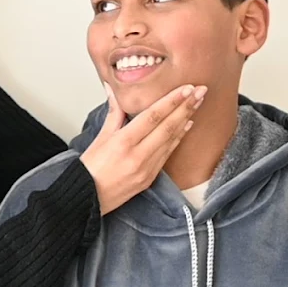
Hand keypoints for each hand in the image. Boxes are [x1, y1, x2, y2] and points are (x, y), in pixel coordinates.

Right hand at [80, 83, 204, 213]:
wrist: (87, 198)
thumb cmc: (89, 169)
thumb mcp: (100, 137)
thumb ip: (113, 113)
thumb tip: (113, 90)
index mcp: (122, 143)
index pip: (153, 116)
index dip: (171, 101)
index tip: (186, 88)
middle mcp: (137, 156)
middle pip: (167, 127)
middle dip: (186, 106)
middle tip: (201, 90)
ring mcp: (146, 169)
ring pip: (171, 140)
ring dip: (186, 119)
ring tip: (198, 103)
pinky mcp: (150, 178)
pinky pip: (167, 154)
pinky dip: (178, 138)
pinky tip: (187, 125)